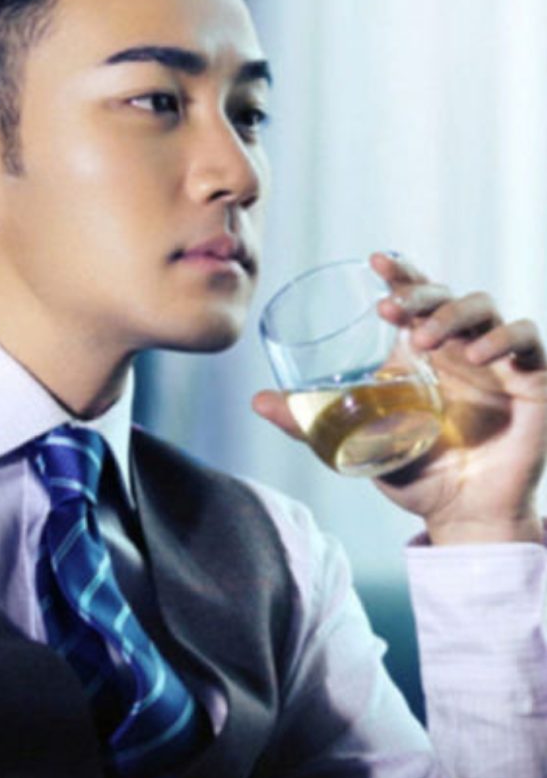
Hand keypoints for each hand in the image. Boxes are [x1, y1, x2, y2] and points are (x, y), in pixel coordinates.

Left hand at [253, 252, 546, 544]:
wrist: (462, 514)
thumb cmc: (413, 472)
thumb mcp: (357, 444)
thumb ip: (310, 423)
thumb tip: (258, 400)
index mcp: (421, 352)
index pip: (414, 296)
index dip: (400, 273)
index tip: (374, 262)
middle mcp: (459, 347)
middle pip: (446, 293)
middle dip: (420, 292)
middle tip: (393, 310)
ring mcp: (496, 360)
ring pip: (484, 306)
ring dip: (454, 313)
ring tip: (427, 341)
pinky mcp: (531, 379)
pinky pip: (527, 337)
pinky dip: (505, 336)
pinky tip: (480, 354)